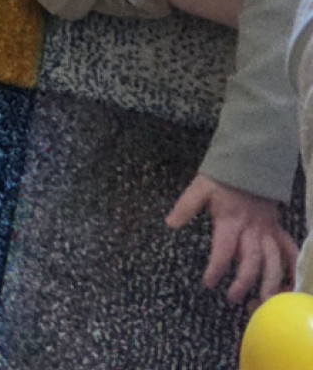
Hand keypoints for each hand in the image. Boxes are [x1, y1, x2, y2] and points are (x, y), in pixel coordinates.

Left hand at [167, 174, 298, 304]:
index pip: (223, 250)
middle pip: (251, 260)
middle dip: (244, 282)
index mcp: (230, 221)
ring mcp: (267, 230)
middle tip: (233, 298)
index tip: (208, 283)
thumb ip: (186, 207)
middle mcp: (251, 230)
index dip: (216, 268)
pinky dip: (292, 266)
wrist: (248, 163)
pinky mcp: (277, 228)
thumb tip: (170, 224)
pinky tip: (290, 282)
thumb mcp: (199, 188)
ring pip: (274, 260)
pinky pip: (288, 249)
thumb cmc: (221, 178)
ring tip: (264, 299)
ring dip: (270, 281)